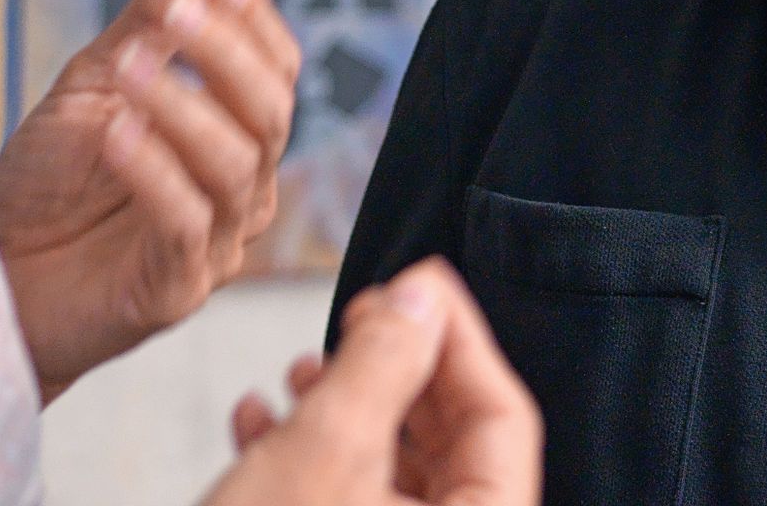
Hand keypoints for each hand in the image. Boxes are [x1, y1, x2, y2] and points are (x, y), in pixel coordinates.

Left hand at [0, 0, 301, 397]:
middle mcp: (240, 192)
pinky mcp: (175, 292)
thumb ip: (152, 18)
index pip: (277, 73)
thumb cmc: (49, 186)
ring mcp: (214, 246)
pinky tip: (115, 132)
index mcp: (233, 139)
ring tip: (126, 65)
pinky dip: (154, 170)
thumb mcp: (96, 82)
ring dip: (183, 106)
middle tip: (174, 10)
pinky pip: (185, 224)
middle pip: (271, 114)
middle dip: (226, 55)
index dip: (256, 24)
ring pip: (235, 166)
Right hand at [207, 259, 541, 505]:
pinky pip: (344, 498)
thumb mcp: (325, 449)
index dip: (461, 336)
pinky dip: (308, 455)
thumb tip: (420, 296)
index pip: (506, 415)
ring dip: (344, 405)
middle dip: (396, 370)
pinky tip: (260, 421)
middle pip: (450, 439)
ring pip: (390, 467)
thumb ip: (382, 363)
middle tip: (361, 318)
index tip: (420, 282)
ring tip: (303, 369)